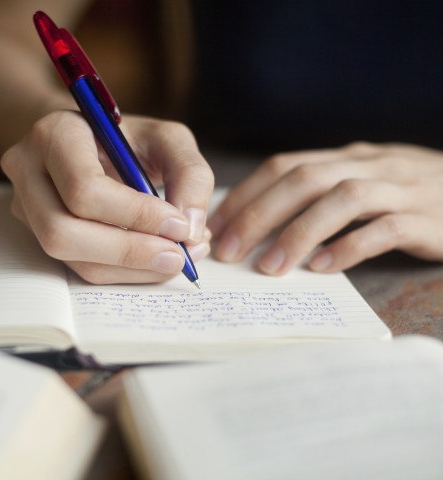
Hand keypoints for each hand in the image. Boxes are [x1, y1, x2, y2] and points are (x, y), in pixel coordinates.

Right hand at [1, 110, 213, 283]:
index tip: (181, 227)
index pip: (85, 188)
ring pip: (70, 256)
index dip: (136, 214)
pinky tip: (155, 261)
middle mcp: (29, 171)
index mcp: (56, 135)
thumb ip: (190, 175)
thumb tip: (191, 232)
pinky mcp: (41, 232)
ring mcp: (27, 205)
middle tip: (179, 257)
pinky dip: (124, 271)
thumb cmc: (132, 139)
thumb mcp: (169, 140)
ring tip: (175, 259)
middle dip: (128, 251)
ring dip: (129, 267)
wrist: (96, 143)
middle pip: (63, 231)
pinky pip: (80, 265)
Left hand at [209, 142, 442, 273]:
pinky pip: (385, 229)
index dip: (247, 194)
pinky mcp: (428, 219)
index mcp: (346, 157)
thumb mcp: (360, 184)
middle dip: (259, 214)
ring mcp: (401, 189)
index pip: (284, 166)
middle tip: (228, 251)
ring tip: (269, 267)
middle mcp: (369, 165)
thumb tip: (263, 221)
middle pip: (303, 179)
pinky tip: (323, 268)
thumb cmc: (407, 195)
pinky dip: (349, 247)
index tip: (217, 225)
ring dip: (298, 233)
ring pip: (342, 199)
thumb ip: (319, 196)